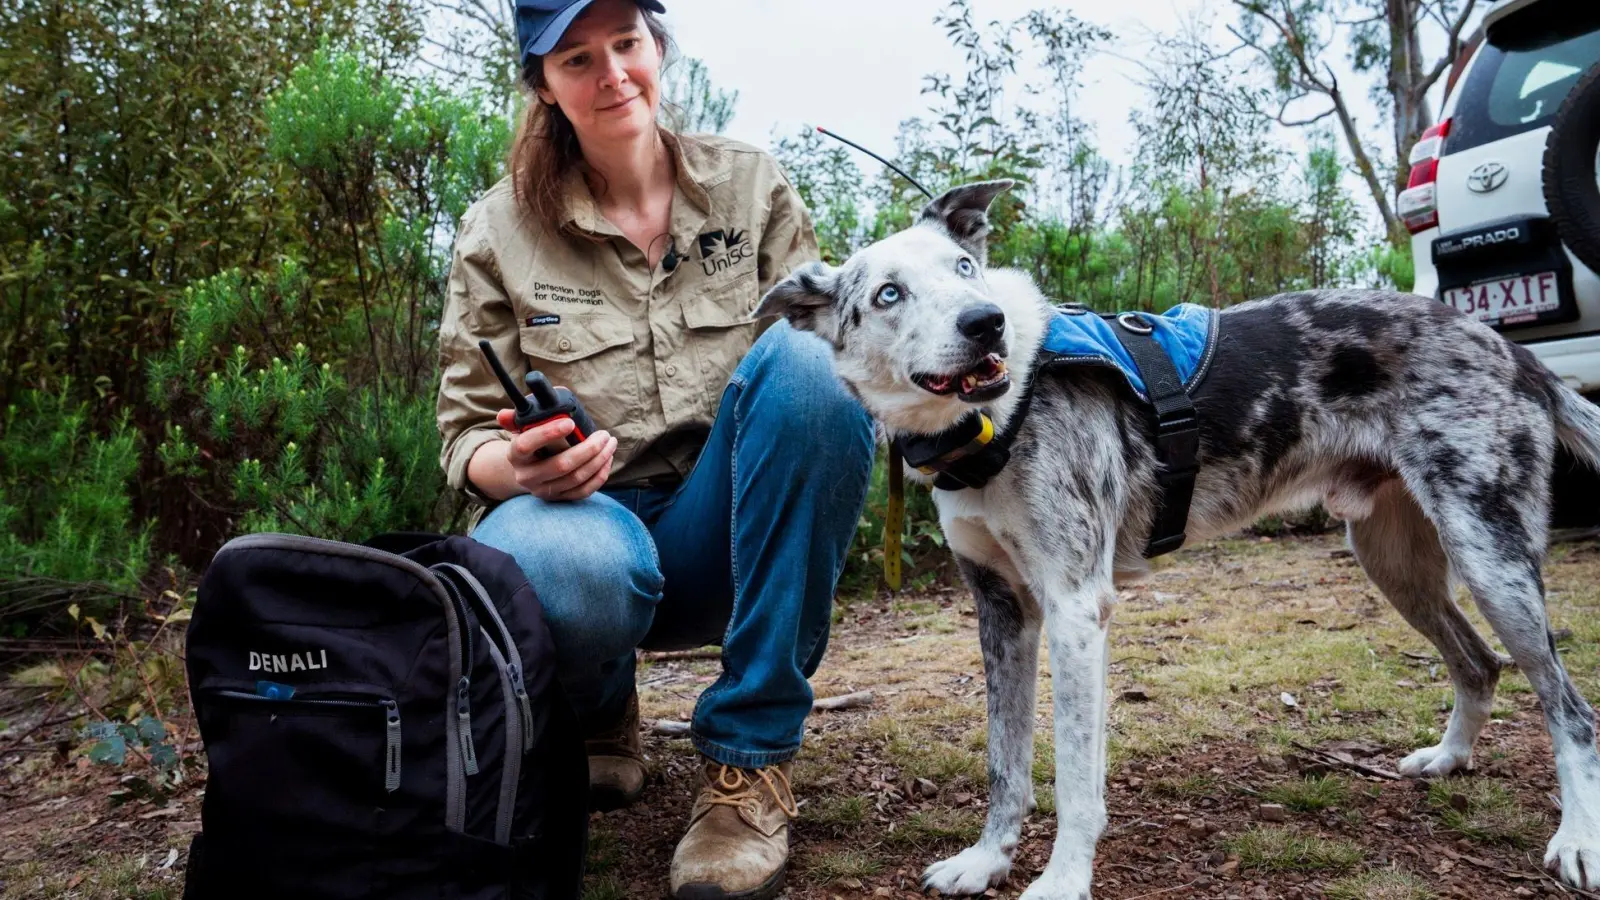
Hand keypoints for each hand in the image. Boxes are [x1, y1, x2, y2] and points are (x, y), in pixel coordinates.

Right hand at [495, 408, 617, 501]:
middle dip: (588, 449)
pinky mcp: (559, 499)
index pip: (526, 445)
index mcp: (515, 456)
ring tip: (610, 443)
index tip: (570, 422)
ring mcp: (543, 491)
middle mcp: (527, 477)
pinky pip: (584, 491)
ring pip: (576, 478)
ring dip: (599, 460)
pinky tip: (607, 459)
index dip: (547, 433)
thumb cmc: (529, 443)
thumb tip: (504, 414)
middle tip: (604, 435)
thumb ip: (515, 418)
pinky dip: (600, 475)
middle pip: (561, 465)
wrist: (527, 470)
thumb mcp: (520, 429)